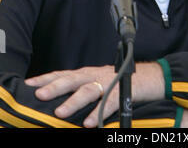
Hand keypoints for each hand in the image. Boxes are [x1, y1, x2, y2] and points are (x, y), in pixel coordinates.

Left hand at [25, 62, 163, 127]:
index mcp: (87, 73)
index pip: (63, 73)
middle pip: (72, 79)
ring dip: (73, 101)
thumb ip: (81, 87)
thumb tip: (59, 99)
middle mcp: (94, 75)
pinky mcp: (121, 92)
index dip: (46, 78)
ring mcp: (107, 83)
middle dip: (55, 86)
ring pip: (88, 90)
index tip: (29, 84)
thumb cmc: (119, 81)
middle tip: (40, 95)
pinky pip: (108, 103)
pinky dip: (98, 113)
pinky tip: (89, 123)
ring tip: (60, 112)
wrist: (149, 77)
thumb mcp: (97, 81)